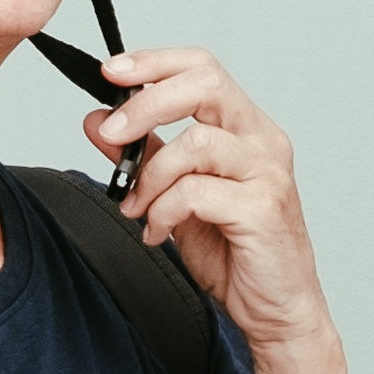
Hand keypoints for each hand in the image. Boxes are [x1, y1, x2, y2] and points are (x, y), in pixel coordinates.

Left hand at [89, 49, 331, 360]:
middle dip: (147, 104)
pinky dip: (164, 211)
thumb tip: (98, 120)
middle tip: (112, 132)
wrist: (275, 311)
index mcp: (245, 128)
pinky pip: (196, 192)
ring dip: (151, 175)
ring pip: (196, 142)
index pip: (203, 68)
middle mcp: (263, 140)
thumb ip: (142, 156)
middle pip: (205, 85)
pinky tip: (159, 233)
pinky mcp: (262, 209)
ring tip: (136, 208)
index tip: (111, 72)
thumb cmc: (236, 253)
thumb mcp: (175, 196)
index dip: (155, 62)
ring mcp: (267, 173)